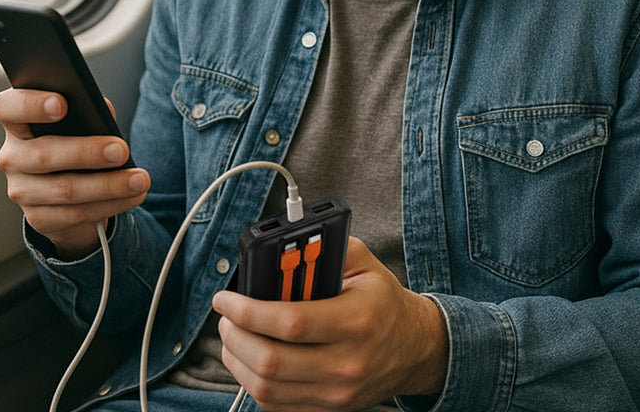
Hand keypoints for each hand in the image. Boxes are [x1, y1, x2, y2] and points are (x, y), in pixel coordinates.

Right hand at [0, 88, 149, 259]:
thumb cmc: (77, 138)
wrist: (71, 186)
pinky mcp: (39, 218)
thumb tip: (102, 112)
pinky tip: (133, 195)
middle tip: (120, 150)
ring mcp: (22, 190)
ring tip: (140, 179)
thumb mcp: (82, 120)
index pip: (7, 108)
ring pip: (64, 190)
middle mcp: (13, 156)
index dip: (30, 105)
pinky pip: (76, 214)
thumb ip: (88, 110)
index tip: (61, 104)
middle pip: (42, 154)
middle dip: (86, 152)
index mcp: (18, 122)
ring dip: (108, 185)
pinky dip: (110, 204)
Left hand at [213, 236, 447, 410]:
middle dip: (235, 335)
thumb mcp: (364, 262)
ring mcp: (336, 392)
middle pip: (271, 360)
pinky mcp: (328, 408)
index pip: (290, 322)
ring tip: (232, 334)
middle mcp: (346, 362)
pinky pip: (277, 404)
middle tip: (226, 315)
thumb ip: (328, 246)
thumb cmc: (384, 303)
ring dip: (237, 360)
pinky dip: (253, 382)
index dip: (249, 311)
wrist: (414, 348)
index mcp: (355, 320)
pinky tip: (250, 358)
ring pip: (267, 387)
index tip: (227, 298)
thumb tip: (287, 243)